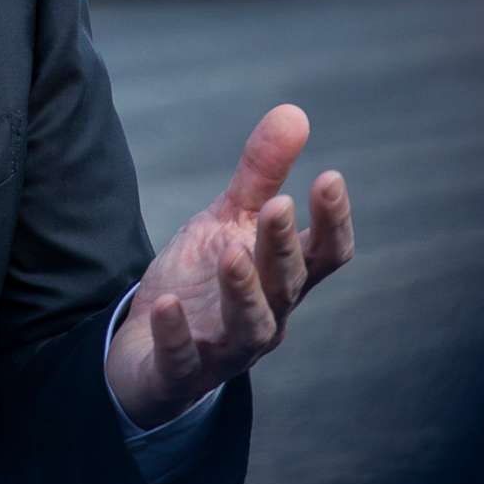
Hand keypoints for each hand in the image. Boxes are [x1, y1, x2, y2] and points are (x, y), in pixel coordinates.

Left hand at [104, 104, 353, 427]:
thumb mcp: (228, 221)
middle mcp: (267, 316)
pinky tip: (164, 303)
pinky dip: (176, 333)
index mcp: (283, 279)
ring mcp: (226, 348)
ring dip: (243, 292)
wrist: (151, 351)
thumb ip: (260, 175)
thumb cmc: (205, 280)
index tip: (329, 177)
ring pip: (249, 328)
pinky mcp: (180, 371)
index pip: (325, 255)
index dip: (332, 222)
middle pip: (287, 285)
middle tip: (278, 206)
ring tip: (230, 253)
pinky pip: (182, 358)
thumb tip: (294, 112)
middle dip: (282, 246)